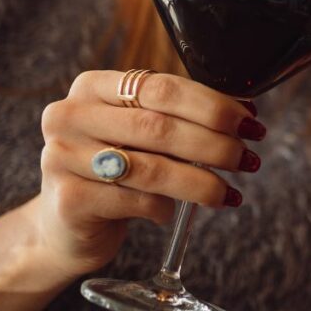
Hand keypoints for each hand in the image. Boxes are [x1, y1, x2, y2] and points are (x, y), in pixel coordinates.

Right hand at [37, 71, 263, 276]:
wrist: (65, 223)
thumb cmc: (114, 167)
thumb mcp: (137, 132)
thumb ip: (176, 117)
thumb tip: (245, 116)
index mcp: (92, 86)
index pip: (162, 87)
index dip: (212, 106)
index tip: (249, 122)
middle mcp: (70, 116)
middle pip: (159, 127)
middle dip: (214, 145)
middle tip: (248, 160)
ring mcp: (62, 157)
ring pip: (151, 168)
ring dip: (201, 182)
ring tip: (230, 193)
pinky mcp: (68, 200)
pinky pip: (135, 202)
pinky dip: (164, 208)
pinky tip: (173, 212)